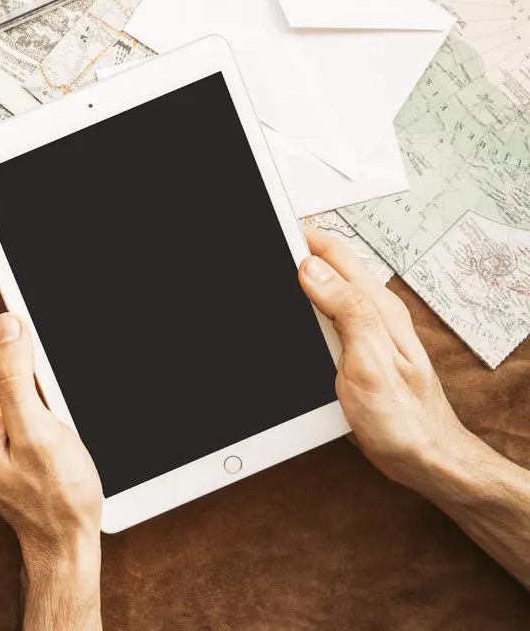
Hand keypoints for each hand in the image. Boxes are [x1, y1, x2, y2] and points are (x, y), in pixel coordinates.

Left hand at [0, 266, 101, 570]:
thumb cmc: (54, 502)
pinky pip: (4, 382)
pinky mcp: (3, 428)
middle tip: (9, 280)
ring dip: (6, 337)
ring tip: (28, 304)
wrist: (64, 544)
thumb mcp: (40, 435)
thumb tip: (8, 325)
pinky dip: (20, 360)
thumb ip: (19, 378)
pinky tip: (38, 349)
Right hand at [297, 226, 471, 489]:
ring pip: (325, 293)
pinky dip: (305, 310)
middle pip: (328, 269)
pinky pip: (327, 319)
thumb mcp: (371, 363)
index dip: (301, 237)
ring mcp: (366, 333)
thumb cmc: (405, 420)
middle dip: (297, 252)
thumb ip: (347, 311)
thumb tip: (312, 269)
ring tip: (272, 269)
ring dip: (299, 281)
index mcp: (377, 308)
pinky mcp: (357, 353)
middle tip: (264, 245)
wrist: (425, 459)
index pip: (334, 254)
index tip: (271, 229)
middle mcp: (374, 315)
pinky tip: (293, 316)